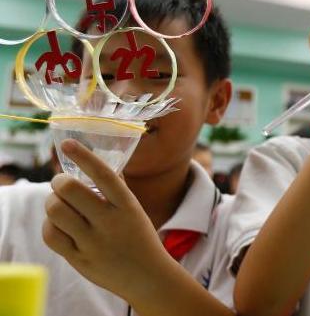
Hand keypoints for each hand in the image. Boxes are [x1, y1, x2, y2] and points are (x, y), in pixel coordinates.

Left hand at [42, 139, 172, 301]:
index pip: (103, 174)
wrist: (148, 276)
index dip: (84, 156)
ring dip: (52, 202)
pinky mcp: (79, 259)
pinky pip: (52, 235)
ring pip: (56, 211)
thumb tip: (97, 163)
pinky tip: (58, 223)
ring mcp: (93, 242)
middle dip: (59, 181)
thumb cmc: (139, 237)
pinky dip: (49, 224)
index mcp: (127, 206)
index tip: (68, 144)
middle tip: (61, 182)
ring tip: (59, 203)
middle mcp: (110, 222)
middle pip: (70, 190)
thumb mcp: (134, 210)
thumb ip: (116, 190)